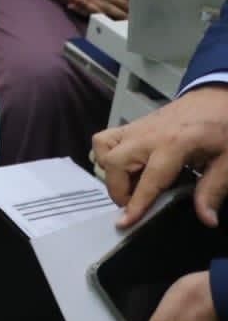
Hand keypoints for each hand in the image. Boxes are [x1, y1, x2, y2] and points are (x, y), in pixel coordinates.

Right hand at [54, 0, 127, 18]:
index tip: (134, 3)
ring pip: (100, 9)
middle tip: (132, 17)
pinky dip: (93, 15)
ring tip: (121, 20)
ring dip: (111, 15)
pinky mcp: (76, 4)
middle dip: (121, 10)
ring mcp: (84, 0)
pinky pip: (86, 11)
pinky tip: (101, 19)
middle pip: (109, 4)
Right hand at [93, 85, 227, 227]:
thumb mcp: (227, 161)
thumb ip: (213, 189)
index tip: (125, 222)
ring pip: (104, 150)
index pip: (148, 180)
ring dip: (111, 172)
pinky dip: (106, 154)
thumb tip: (206, 218)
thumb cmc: (223, 126)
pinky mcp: (132, 125)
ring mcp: (136, 128)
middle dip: (120, 191)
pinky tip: (126, 166)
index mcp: (173, 145)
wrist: (215, 98)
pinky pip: (105, 139)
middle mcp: (147, 135)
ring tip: (130, 184)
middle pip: (115, 164)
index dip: (136, 204)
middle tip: (136, 204)